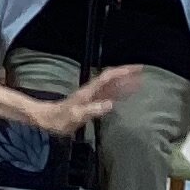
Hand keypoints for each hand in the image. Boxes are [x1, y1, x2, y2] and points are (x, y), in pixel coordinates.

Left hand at [10, 66, 144, 134]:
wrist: (47, 120)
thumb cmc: (59, 119)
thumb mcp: (76, 116)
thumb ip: (92, 110)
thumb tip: (111, 105)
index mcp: (89, 91)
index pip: (108, 77)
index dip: (121, 72)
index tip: (135, 69)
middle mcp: (92, 91)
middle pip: (112, 79)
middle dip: (126, 74)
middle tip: (142, 71)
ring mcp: (91, 96)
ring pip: (111, 86)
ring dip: (124, 82)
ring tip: (139, 81)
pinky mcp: (91, 103)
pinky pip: (108, 95)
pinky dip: (119, 92)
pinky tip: (125, 95)